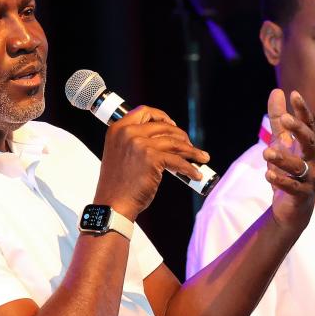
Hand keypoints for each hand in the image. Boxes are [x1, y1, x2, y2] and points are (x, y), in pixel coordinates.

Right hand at [94, 105, 209, 219]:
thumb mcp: (120, 154)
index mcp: (118, 129)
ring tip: (201, 158)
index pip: (144, 111)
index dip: (162, 117)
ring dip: (191, 151)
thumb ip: (134, 142)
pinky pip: (178, 161)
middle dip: (181, 136)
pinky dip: (190, 168)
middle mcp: (128, 132)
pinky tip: (195, 174)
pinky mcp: (152, 158)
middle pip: (164, 126)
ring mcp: (140, 144)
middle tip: (189, 146)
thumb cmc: (117, 185)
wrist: (113, 204)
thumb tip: (163, 139)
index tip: (172, 126)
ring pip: (175, 142)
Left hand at [262, 89, 314, 227]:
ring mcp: (309, 177)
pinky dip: (281, 181)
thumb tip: (276, 90)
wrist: (294, 206)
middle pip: (309, 141)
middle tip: (284, 119)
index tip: (294, 94)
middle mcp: (313, 159)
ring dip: (282, 159)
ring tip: (267, 152)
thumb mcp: (281, 141)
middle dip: (298, 130)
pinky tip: (268, 175)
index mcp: (308, 145)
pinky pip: (293, 187)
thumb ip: (278, 119)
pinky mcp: (302, 194)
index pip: (308, 124)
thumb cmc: (288, 169)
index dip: (302, 110)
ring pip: (298, 166)